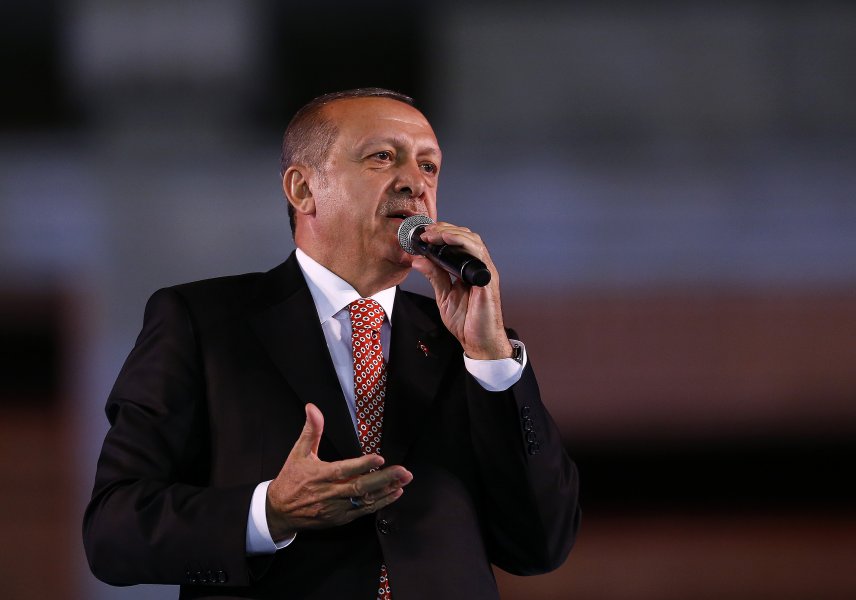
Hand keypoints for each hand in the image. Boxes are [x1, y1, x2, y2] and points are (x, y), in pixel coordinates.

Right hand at [266, 404, 412, 540]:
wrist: (279, 511)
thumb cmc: (291, 479)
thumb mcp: (298, 452)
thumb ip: (311, 430)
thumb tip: (312, 408)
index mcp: (320, 475)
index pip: (344, 470)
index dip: (362, 465)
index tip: (379, 457)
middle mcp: (330, 493)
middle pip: (360, 487)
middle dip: (384, 479)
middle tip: (403, 471)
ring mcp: (336, 508)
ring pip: (364, 501)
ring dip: (386, 491)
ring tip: (403, 481)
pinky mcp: (340, 519)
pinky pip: (363, 511)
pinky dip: (380, 503)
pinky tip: (394, 494)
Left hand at [411, 222, 512, 359]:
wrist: (479, 341)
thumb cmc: (467, 321)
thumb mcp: (444, 295)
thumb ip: (434, 276)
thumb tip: (418, 260)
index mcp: (468, 270)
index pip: (459, 242)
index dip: (442, 233)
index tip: (424, 233)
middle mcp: (478, 268)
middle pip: (466, 236)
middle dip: (445, 229)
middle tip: (426, 231)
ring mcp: (484, 272)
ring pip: (473, 240)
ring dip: (451, 232)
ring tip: (433, 233)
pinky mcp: (487, 279)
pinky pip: (478, 254)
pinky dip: (463, 242)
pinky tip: (449, 239)